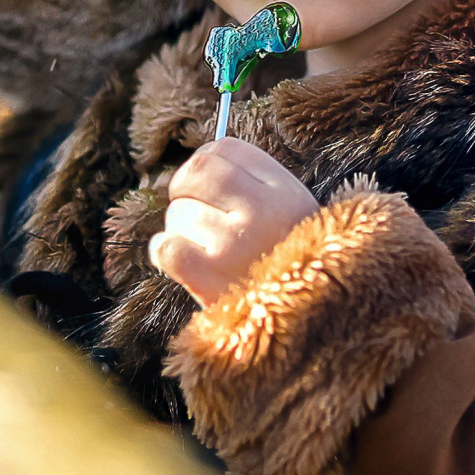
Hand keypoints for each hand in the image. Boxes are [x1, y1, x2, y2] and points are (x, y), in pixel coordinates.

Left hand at [148, 139, 320, 306]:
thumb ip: (254, 187)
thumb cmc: (292, 269)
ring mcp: (234, 246)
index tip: (207, 182)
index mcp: (285, 192)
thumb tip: (198, 168)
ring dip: (181, 230)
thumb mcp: (293, 217)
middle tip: (194, 211)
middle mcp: (262, 213)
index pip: (227, 148)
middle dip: (185, 189)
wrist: (310, 325)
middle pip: (195, 173)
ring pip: (177, 213)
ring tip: (207, 252)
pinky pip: (165, 247)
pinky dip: (166, 253)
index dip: (208, 160)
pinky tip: (185, 263)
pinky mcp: (209, 280)